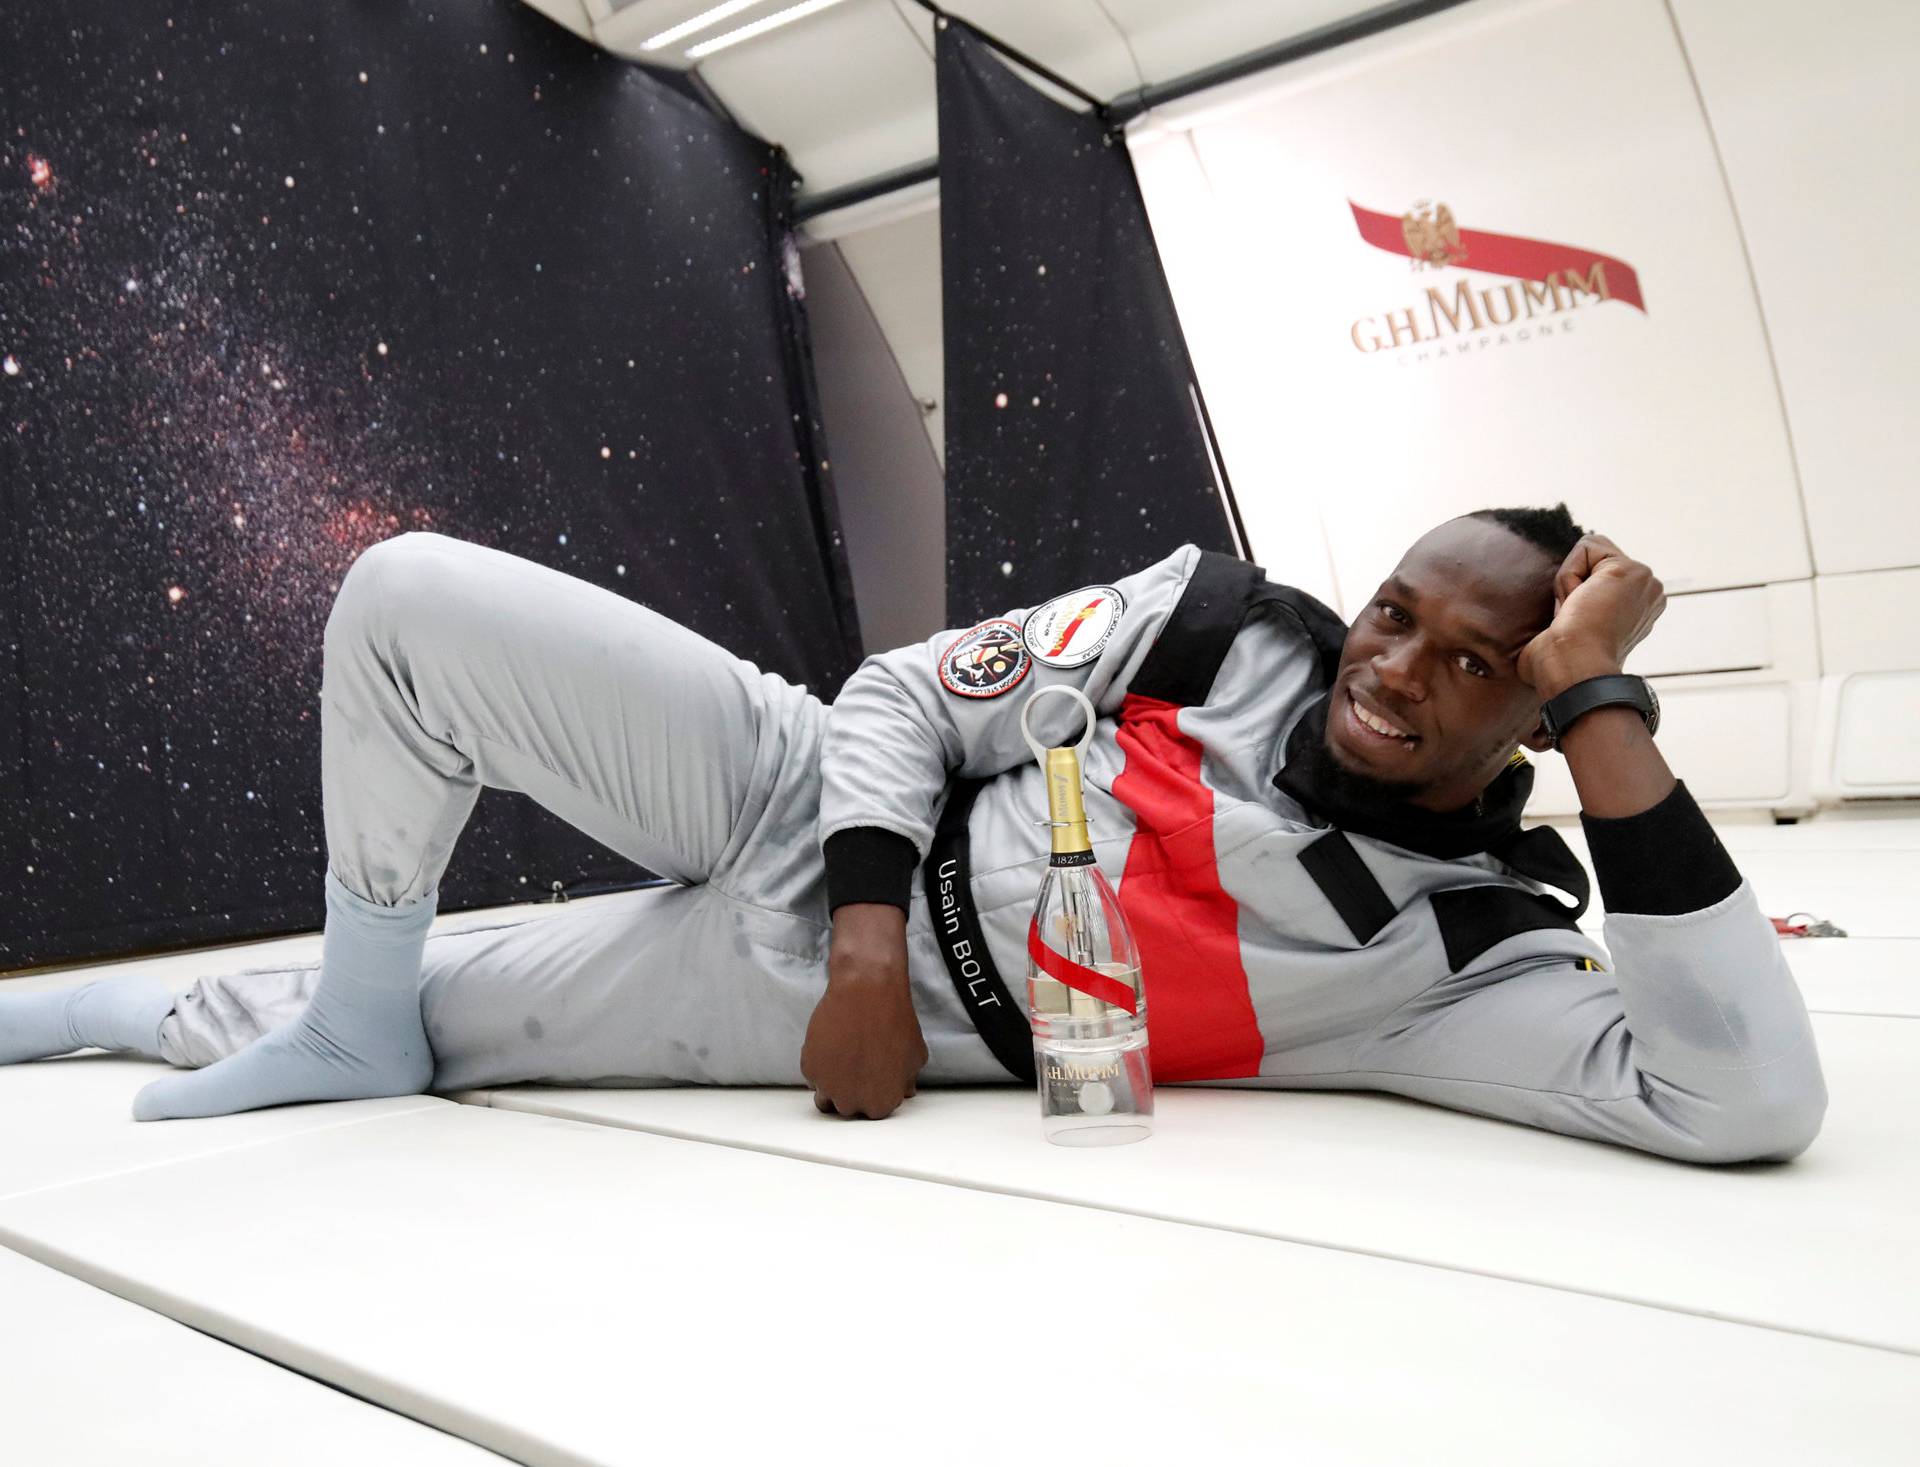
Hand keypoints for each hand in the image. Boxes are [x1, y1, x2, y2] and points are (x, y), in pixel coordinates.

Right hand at [800, 903, 927, 1119]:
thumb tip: (906, 1089)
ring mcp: (829, 1087)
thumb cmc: (896, 1021)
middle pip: (847, 1108)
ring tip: (842, 1061)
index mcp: (881, 1104)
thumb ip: (908, 1078)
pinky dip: (820, 1065)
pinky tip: (832, 1046)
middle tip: (857, 1067)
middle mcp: (853, 1102)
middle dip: (852, 1091)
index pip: (874, 1112)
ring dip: (832, 1085)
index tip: (872, 1079)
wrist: (867, 991)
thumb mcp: (915, 1054)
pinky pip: (812, 1076)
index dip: (873, 1093)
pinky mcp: (810, 1068)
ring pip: (825, 1098)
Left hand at [1517, 533, 1665, 700]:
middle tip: (1575, 621)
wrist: (1573, 671)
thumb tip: (1562, 607)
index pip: (1598, 576)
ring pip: (1590, 553)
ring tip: (1576, 614)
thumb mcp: (1569, 634)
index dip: (1575, 598)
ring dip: (1570, 583)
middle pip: (1594, 562)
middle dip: (1574, 588)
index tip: (1577, 628)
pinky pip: (1587, 547)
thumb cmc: (1562, 666)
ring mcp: (1644, 582)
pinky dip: (1570, 574)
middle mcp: (1648, 595)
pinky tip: (1578, 604)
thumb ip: (1574, 612)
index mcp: (1638, 612)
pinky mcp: (1629, 569)